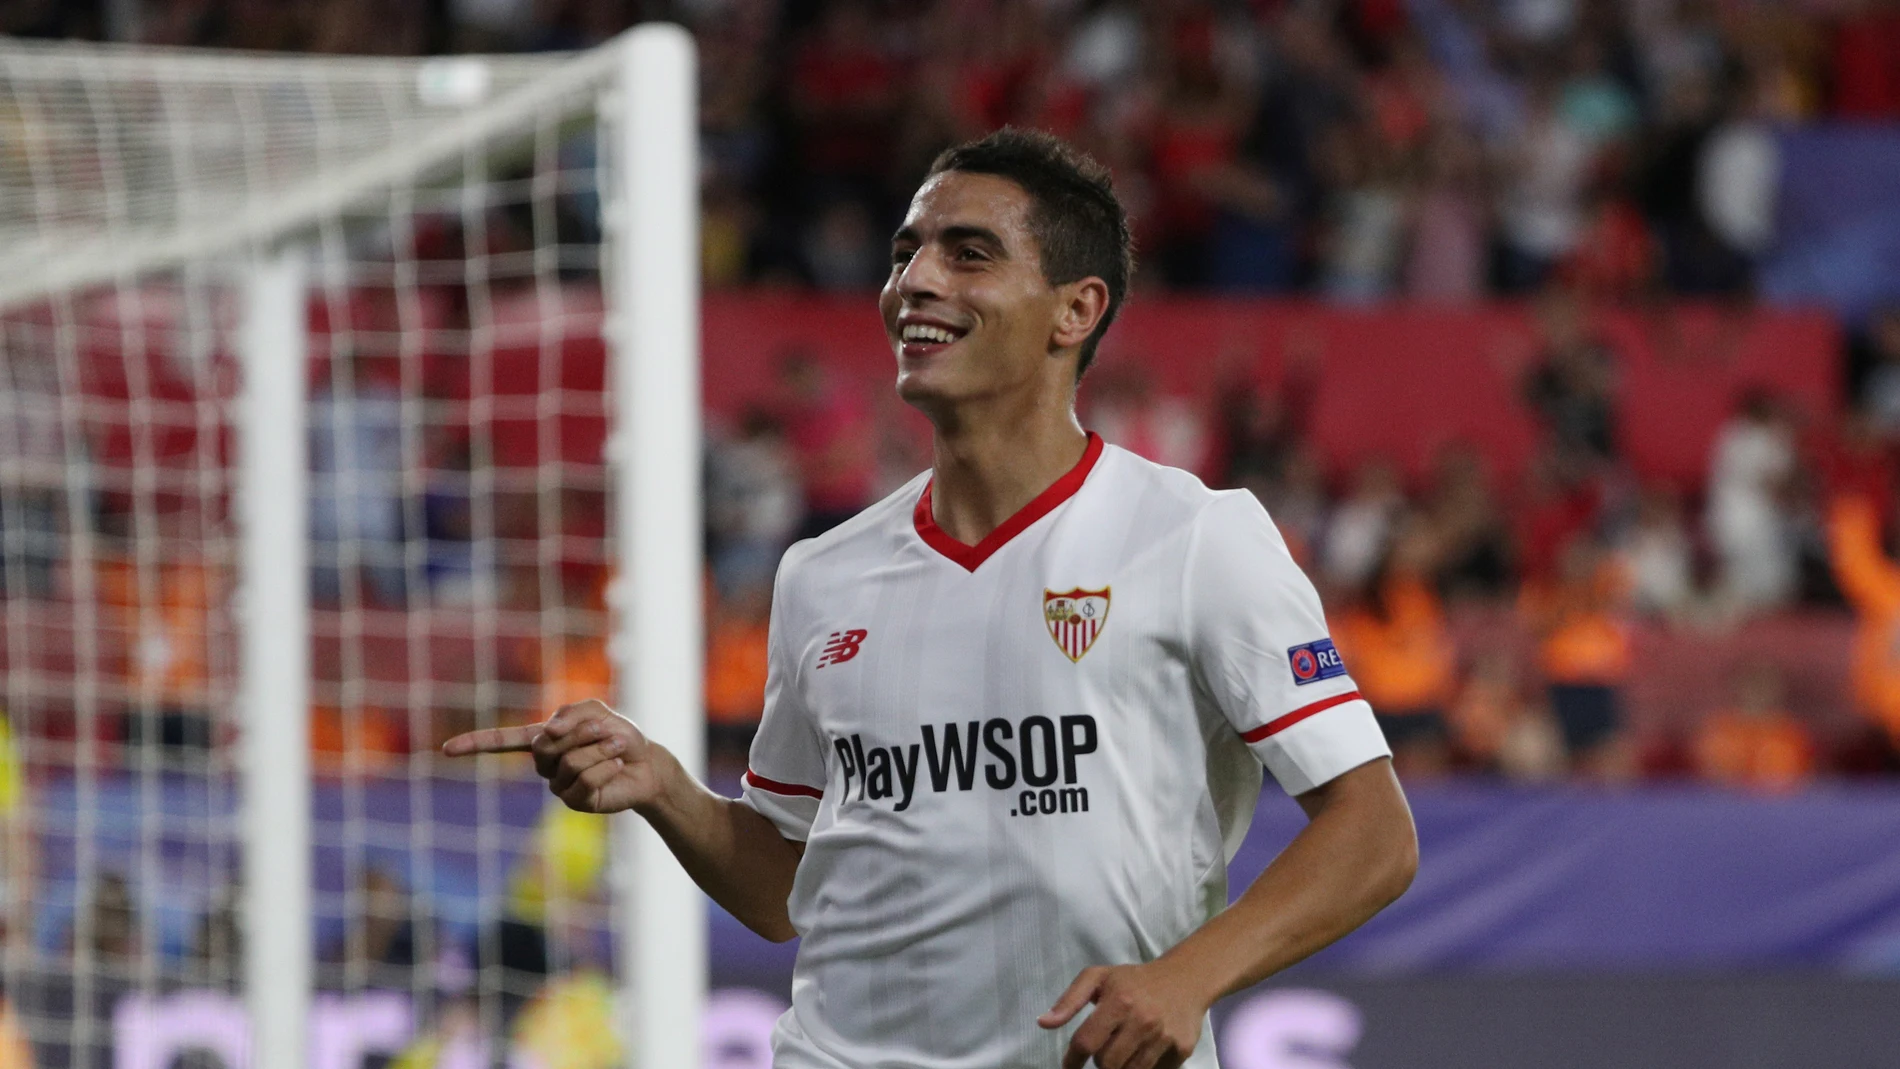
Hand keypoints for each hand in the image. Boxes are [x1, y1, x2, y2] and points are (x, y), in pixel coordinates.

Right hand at [441, 699, 666, 814]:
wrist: (646, 763)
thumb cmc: (619, 736)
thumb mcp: (597, 712)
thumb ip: (571, 713)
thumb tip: (545, 731)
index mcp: (544, 739)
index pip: (503, 742)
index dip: (476, 744)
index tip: (445, 750)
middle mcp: (546, 764)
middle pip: (545, 746)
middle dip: (579, 733)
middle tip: (604, 729)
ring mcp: (559, 785)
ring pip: (568, 763)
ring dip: (599, 749)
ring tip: (616, 748)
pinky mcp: (576, 801)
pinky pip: (585, 781)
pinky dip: (605, 767)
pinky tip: (616, 765)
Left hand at [1039, 962, 1205, 1068]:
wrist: (1185, 979)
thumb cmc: (1134, 980)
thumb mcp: (1098, 977)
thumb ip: (1069, 1000)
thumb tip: (1043, 1023)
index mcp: (1119, 1001)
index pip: (1085, 1043)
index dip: (1072, 1060)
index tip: (1070, 1064)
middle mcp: (1142, 1021)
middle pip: (1106, 1064)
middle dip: (1099, 1062)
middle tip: (1103, 1049)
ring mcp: (1164, 1038)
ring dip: (1120, 1067)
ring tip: (1121, 1051)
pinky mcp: (1182, 1050)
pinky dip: (1145, 1068)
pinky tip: (1144, 1051)